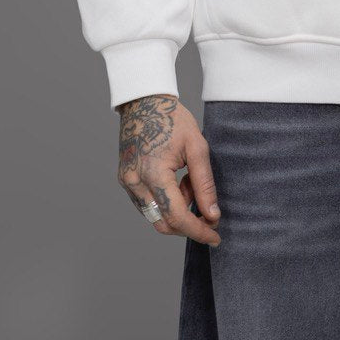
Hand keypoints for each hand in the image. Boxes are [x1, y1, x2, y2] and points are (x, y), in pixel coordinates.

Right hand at [116, 94, 221, 246]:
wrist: (144, 101)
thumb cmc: (172, 119)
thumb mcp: (196, 147)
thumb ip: (204, 183)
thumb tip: (212, 215)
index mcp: (153, 173)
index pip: (176, 216)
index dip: (198, 230)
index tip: (215, 237)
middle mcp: (135, 182)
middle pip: (163, 223)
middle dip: (189, 224)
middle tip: (209, 215)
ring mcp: (127, 183)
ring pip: (155, 215)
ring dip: (177, 209)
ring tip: (190, 183)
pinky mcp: (125, 181)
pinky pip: (147, 204)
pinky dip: (166, 201)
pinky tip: (178, 181)